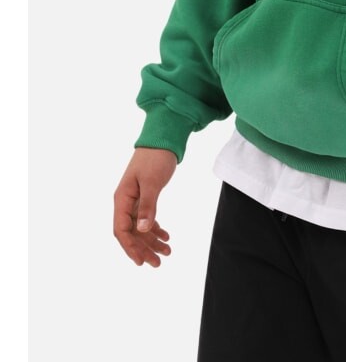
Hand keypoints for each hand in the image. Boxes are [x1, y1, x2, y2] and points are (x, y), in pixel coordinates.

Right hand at [113, 147, 176, 266]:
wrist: (162, 140)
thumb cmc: (155, 158)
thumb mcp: (151, 182)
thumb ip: (147, 206)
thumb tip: (142, 230)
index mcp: (122, 199)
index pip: (121, 230)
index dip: (130, 248)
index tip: (140, 262)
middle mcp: (125, 202)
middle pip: (131, 233)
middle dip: (143, 249)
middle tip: (159, 263)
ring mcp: (134, 200)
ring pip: (140, 228)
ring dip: (152, 241)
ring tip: (168, 252)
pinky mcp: (144, 197)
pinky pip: (147, 219)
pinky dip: (156, 229)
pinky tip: (166, 236)